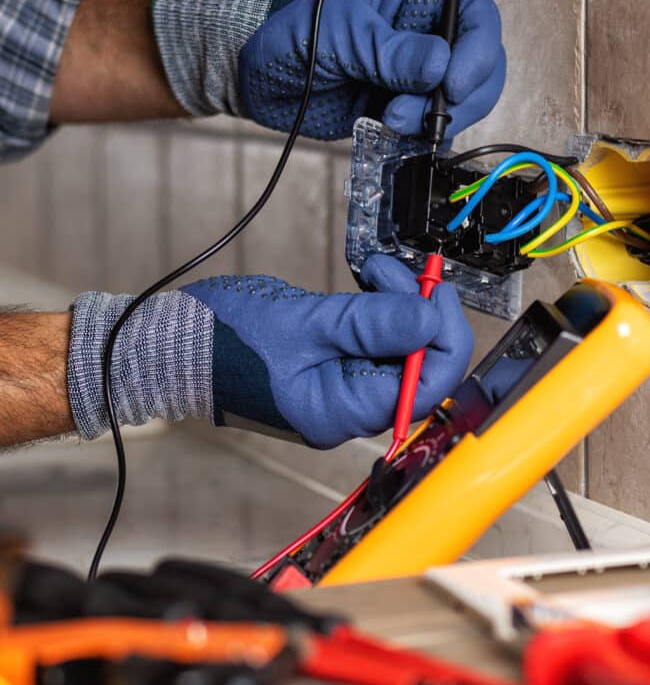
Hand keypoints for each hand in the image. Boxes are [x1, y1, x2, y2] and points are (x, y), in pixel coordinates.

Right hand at [181, 255, 472, 447]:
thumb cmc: (223, 341)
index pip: (425, 386)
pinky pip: (374, 344)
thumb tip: (428, 318)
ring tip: (374, 271)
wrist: (172, 348)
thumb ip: (371, 323)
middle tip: (402, 271)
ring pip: (398, 350)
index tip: (433, 289)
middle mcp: (347, 410)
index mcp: (341, 412)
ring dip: (398, 306)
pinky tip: (366, 284)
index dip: (441, 335)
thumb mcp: (305, 323)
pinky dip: (378, 312)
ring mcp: (339, 390)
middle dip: (420, 313)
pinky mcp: (331, 369)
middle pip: (418, 367)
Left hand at [238, 0, 505, 142]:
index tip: (453, 85)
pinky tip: (391, 133)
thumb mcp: (341, 32)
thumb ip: (391, 52)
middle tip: (418, 113)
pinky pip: (427, 126)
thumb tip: (442, 66)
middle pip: (477, 65)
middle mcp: (423, 32)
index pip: (475, 16)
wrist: (253, 68)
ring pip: (456, 102)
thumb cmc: (290, 26)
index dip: (477, 51)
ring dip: (432, 119)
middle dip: (458, 96)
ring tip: (390, 119)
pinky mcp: (397, 105)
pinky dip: (418, 137)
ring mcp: (412, 72)